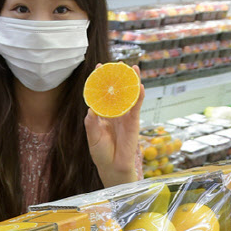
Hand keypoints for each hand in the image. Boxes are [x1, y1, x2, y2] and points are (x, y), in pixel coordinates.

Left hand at [84, 65, 144, 187]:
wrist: (113, 167)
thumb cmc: (101, 154)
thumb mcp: (93, 138)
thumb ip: (91, 125)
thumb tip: (90, 110)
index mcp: (103, 114)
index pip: (102, 94)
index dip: (101, 81)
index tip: (98, 68)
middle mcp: (115, 112)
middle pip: (117, 91)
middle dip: (118, 77)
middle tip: (118, 63)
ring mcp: (125, 116)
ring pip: (129, 96)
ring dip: (132, 82)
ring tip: (134, 68)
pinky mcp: (133, 122)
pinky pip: (136, 107)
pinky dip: (139, 97)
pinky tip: (140, 87)